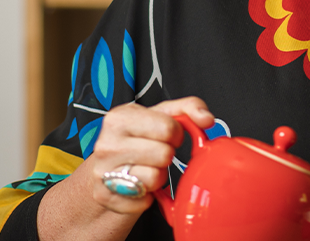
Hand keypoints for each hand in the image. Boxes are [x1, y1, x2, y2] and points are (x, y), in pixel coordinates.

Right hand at [85, 96, 213, 213]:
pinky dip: (147, 196)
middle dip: (166, 155)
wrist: (107, 166)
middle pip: (164, 155)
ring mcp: (102, 173)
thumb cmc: (137, 138)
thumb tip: (206, 119)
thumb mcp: (161, 114)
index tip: (167, 136)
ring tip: (147, 168)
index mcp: (119, 118)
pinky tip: (138, 184)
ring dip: (158, 176)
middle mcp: (106, 145)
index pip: (168, 128)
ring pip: (155, 179)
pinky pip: (144, 201)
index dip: (176, 134)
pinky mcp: (105, 197)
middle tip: (155, 153)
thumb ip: (188, 108)